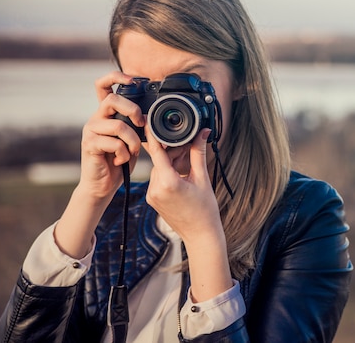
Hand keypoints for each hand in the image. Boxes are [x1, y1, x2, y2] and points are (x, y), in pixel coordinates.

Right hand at [55, 71, 144, 258]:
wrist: (103, 185)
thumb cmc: (119, 160)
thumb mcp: (132, 138)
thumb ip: (137, 125)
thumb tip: (151, 116)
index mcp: (106, 114)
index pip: (103, 85)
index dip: (116, 76)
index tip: (134, 79)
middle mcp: (96, 118)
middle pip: (111, 99)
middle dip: (132, 110)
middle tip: (141, 123)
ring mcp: (90, 131)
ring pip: (117, 125)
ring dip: (132, 140)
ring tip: (133, 151)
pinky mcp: (89, 145)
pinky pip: (113, 142)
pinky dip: (123, 152)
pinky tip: (121, 160)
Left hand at [144, 127, 221, 241]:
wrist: (200, 234)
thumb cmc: (205, 210)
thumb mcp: (202, 178)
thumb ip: (198, 153)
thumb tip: (202, 133)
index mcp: (168, 182)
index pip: (156, 152)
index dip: (152, 135)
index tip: (149, 121)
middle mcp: (156, 189)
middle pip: (160, 159)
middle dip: (173, 151)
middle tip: (189, 147)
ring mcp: (152, 195)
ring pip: (158, 168)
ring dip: (170, 162)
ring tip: (187, 163)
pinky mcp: (152, 199)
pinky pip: (157, 178)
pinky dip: (167, 172)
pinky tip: (181, 174)